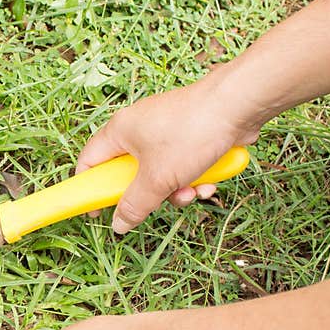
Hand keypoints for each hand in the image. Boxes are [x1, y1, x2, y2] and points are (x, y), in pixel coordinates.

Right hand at [77, 76, 260, 232]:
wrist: (240, 104)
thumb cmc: (191, 133)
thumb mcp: (157, 179)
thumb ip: (135, 205)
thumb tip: (118, 225)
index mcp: (119, 131)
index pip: (89, 162)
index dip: (90, 189)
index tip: (99, 211)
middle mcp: (139, 128)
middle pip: (129, 174)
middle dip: (148, 195)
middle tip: (157, 203)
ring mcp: (165, 131)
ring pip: (160, 173)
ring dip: (176, 190)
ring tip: (192, 192)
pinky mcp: (190, 134)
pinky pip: (181, 165)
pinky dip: (193, 178)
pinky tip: (209, 182)